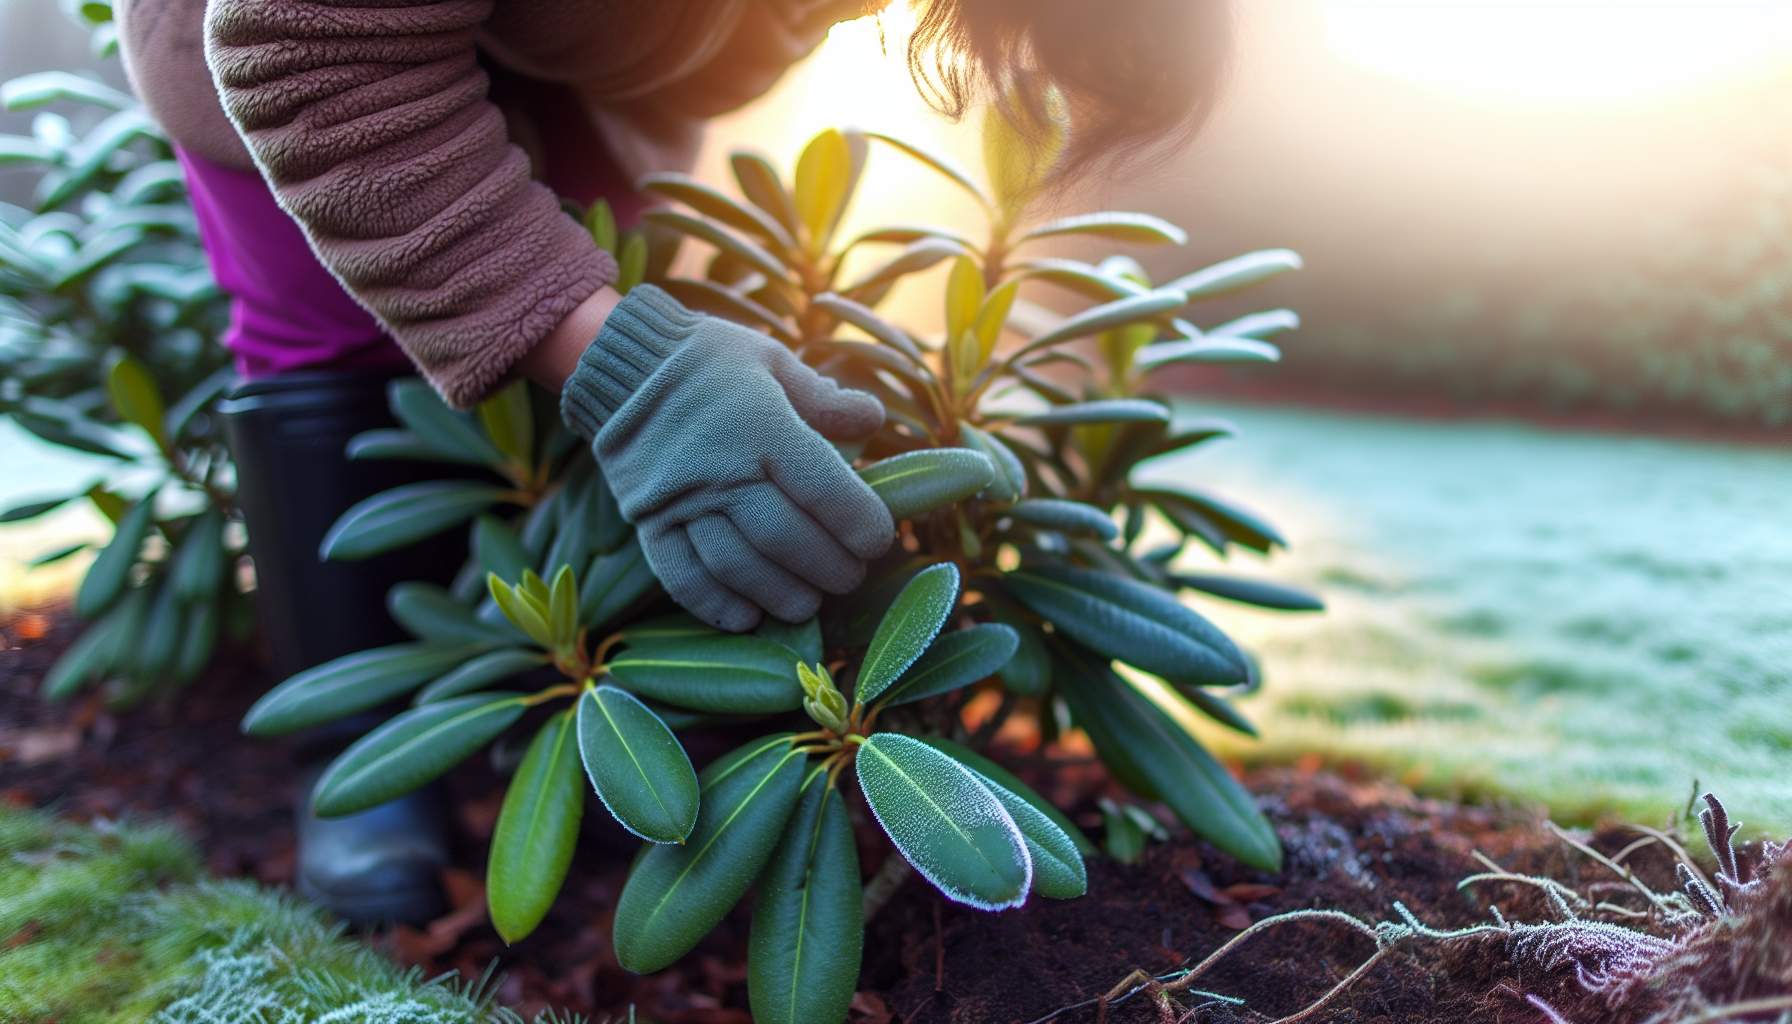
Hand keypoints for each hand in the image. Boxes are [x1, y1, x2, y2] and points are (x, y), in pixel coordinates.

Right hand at [561, 286, 893, 630]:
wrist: (620, 364)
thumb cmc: (708, 361)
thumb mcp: (771, 362)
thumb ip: (823, 400)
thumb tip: (874, 419)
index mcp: (763, 426)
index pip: (825, 490)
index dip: (861, 524)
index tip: (878, 541)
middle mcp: (723, 469)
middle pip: (786, 538)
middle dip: (829, 568)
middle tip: (849, 578)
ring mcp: (681, 500)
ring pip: (738, 565)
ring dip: (780, 594)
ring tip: (807, 605)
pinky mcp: (648, 521)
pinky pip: (681, 575)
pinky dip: (716, 604)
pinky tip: (747, 617)